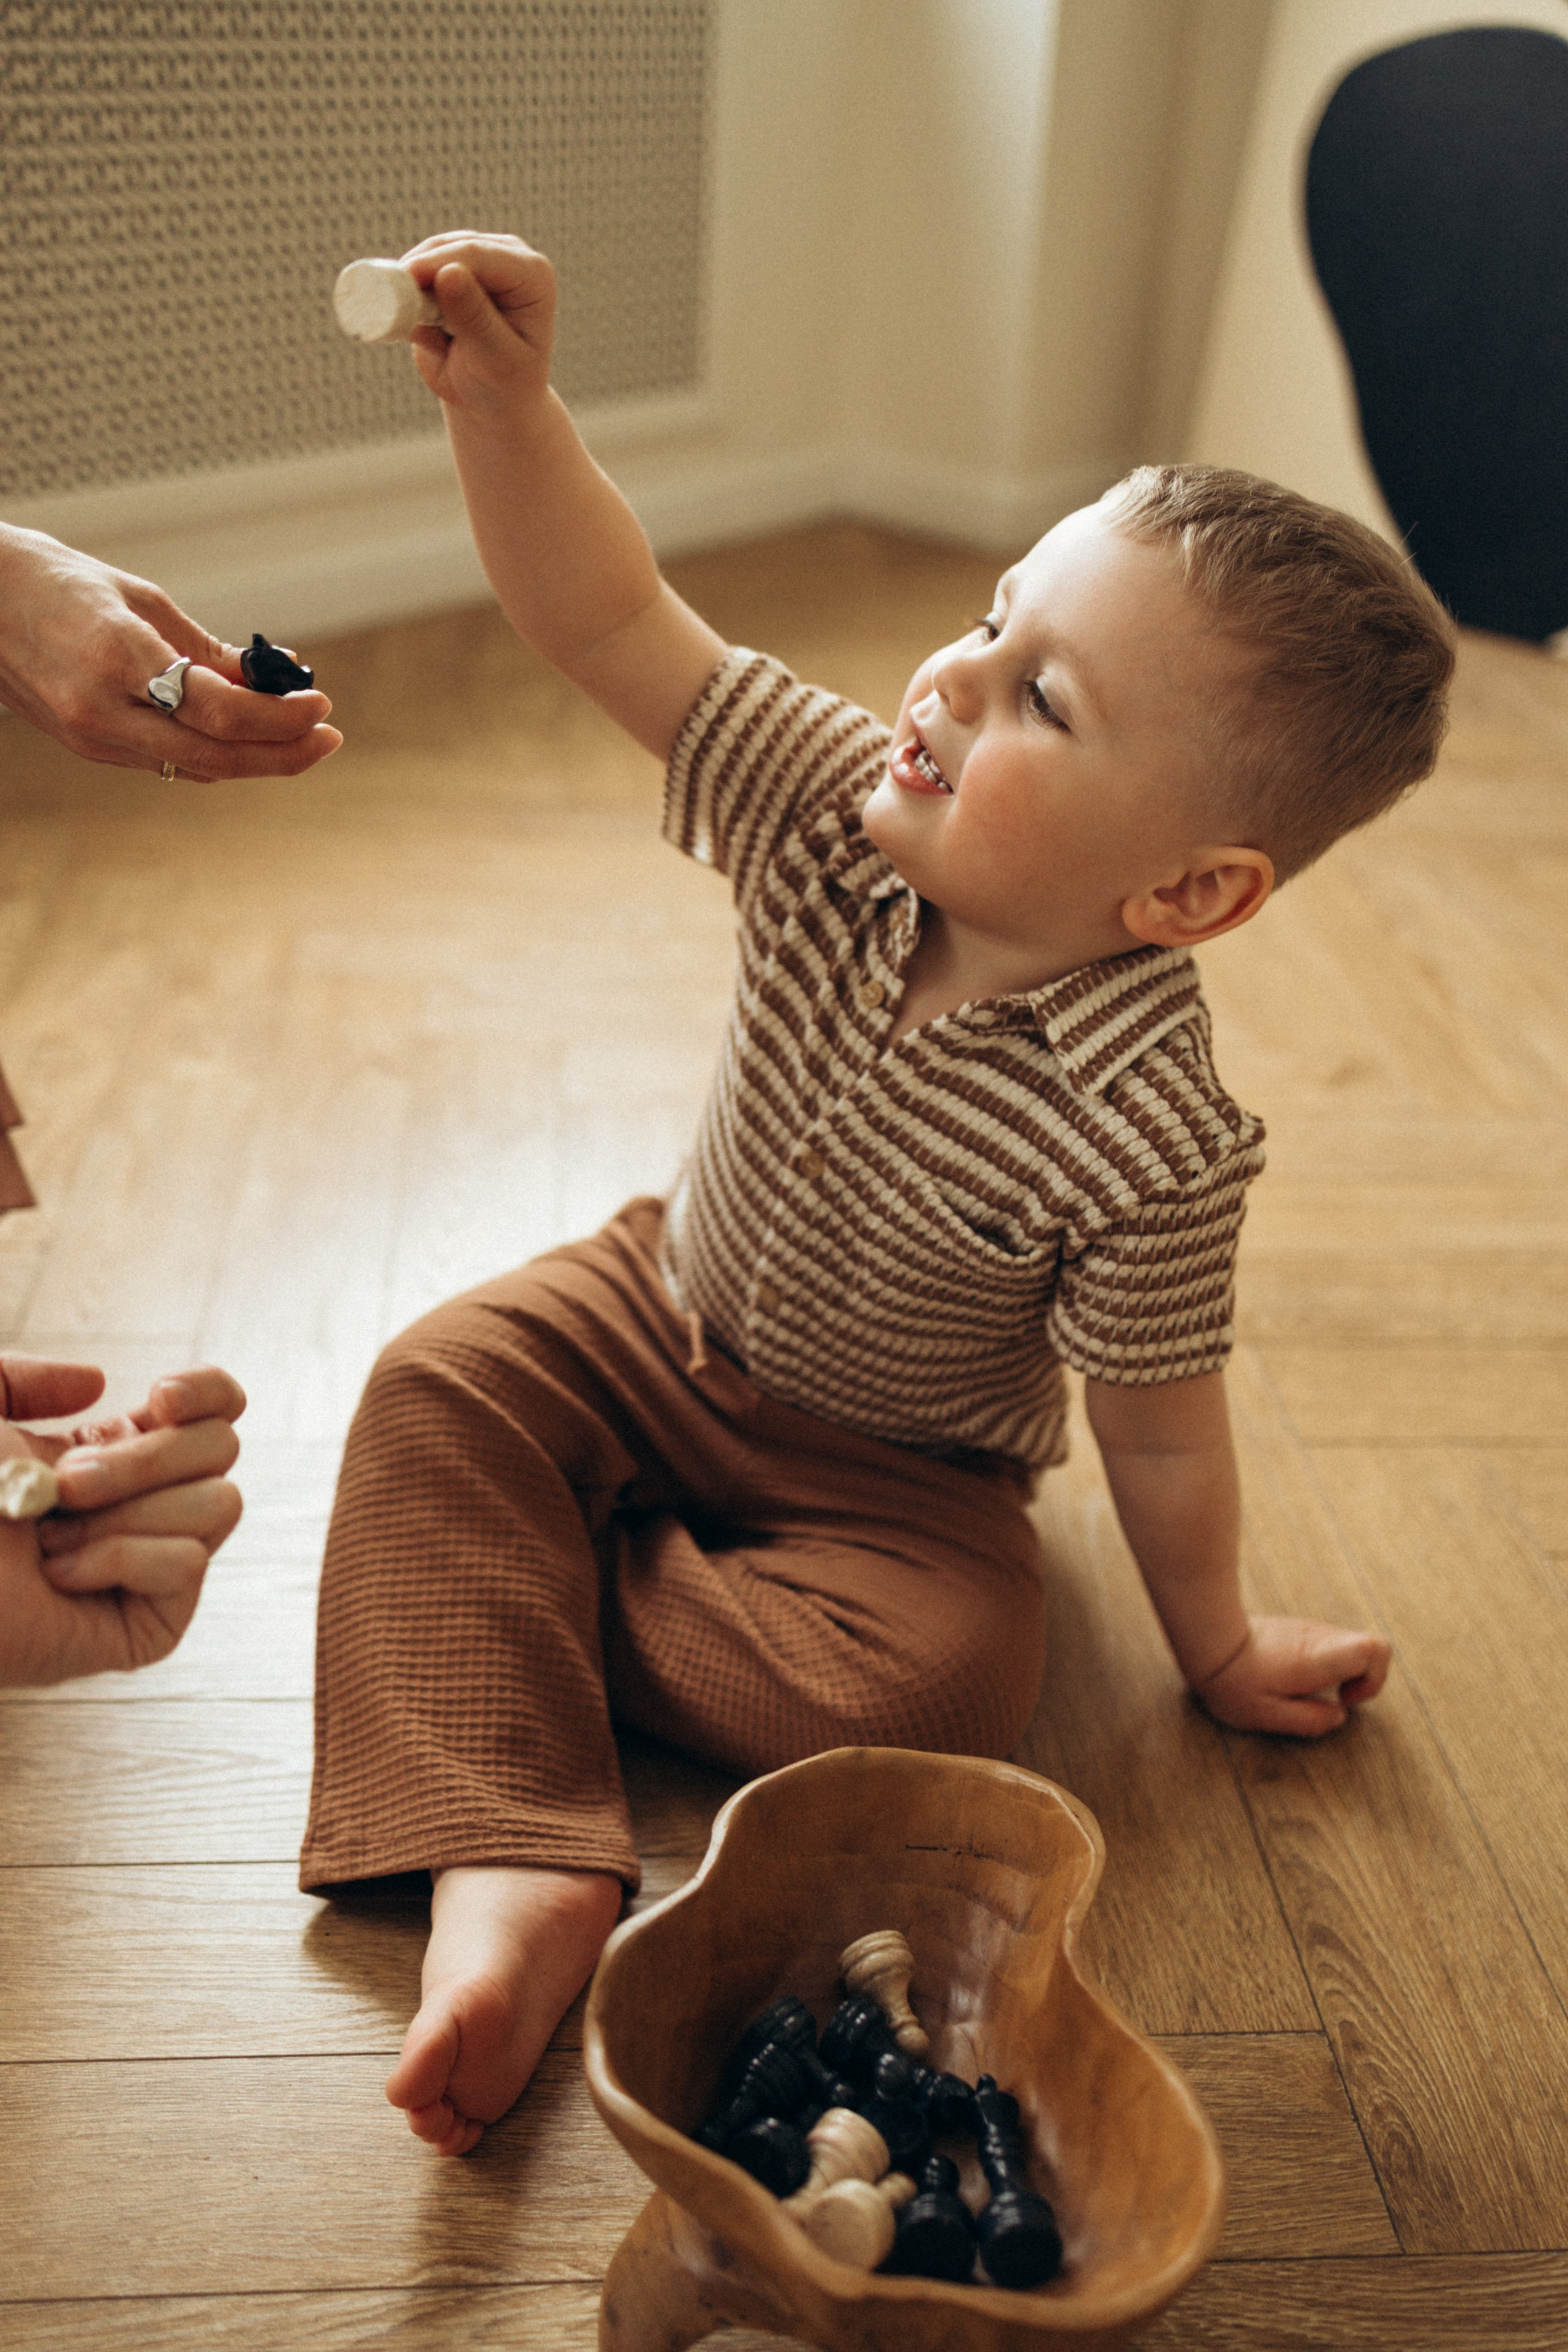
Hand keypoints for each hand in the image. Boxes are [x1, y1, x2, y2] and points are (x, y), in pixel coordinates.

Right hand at [0, 524, 342, 778]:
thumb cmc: (54, 582)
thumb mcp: (140, 599)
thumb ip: (206, 649)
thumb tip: (273, 677)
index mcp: (115, 657)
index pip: (218, 711)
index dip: (280, 716)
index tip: (320, 703)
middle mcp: (101, 709)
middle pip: (215, 756)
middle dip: (283, 752)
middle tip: (328, 736)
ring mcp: (91, 736)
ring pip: (196, 767)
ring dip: (257, 758)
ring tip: (301, 734)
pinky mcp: (88, 746)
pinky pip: (169, 761)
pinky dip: (217, 751)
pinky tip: (249, 734)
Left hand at [0, 1357, 244, 1687]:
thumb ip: (26, 1378)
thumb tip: (98, 1384)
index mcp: (106, 1455)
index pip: (215, 1412)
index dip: (209, 1392)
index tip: (159, 1395)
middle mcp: (137, 1506)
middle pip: (223, 1448)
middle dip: (146, 1457)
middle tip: (65, 1483)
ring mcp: (146, 1568)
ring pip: (219, 1505)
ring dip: (127, 1509)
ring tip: (49, 1537)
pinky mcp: (147, 1625)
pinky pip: (186, 1566)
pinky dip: (120, 1557)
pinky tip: (59, 1575)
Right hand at [401, 232, 556, 415]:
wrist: (491, 402)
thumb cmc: (502, 385)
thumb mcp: (493, 359)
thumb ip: (473, 318)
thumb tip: (448, 273)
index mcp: (531, 274)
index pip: (478, 255)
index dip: (437, 264)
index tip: (403, 280)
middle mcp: (506, 256)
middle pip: (450, 247)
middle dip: (419, 273)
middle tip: (386, 301)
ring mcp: (475, 260)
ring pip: (428, 255)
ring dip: (411, 287)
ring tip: (411, 328)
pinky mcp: (448, 270)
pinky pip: (416, 273)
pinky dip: (406, 296)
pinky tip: (411, 325)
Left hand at [1193, 1615, 1391, 1736]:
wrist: (1206, 1641)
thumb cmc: (1233, 1682)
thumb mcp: (1267, 1716)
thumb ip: (1309, 1721)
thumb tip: (1339, 1716)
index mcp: (1317, 1658)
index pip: (1375, 1648)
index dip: (1375, 1679)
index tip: (1346, 1699)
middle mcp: (1318, 1637)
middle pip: (1368, 1647)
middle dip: (1361, 1679)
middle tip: (1329, 1698)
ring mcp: (1308, 1628)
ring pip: (1347, 1647)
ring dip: (1340, 1672)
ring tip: (1303, 1689)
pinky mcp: (1297, 1628)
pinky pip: (1326, 1646)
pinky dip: (1322, 1665)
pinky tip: (1290, 1677)